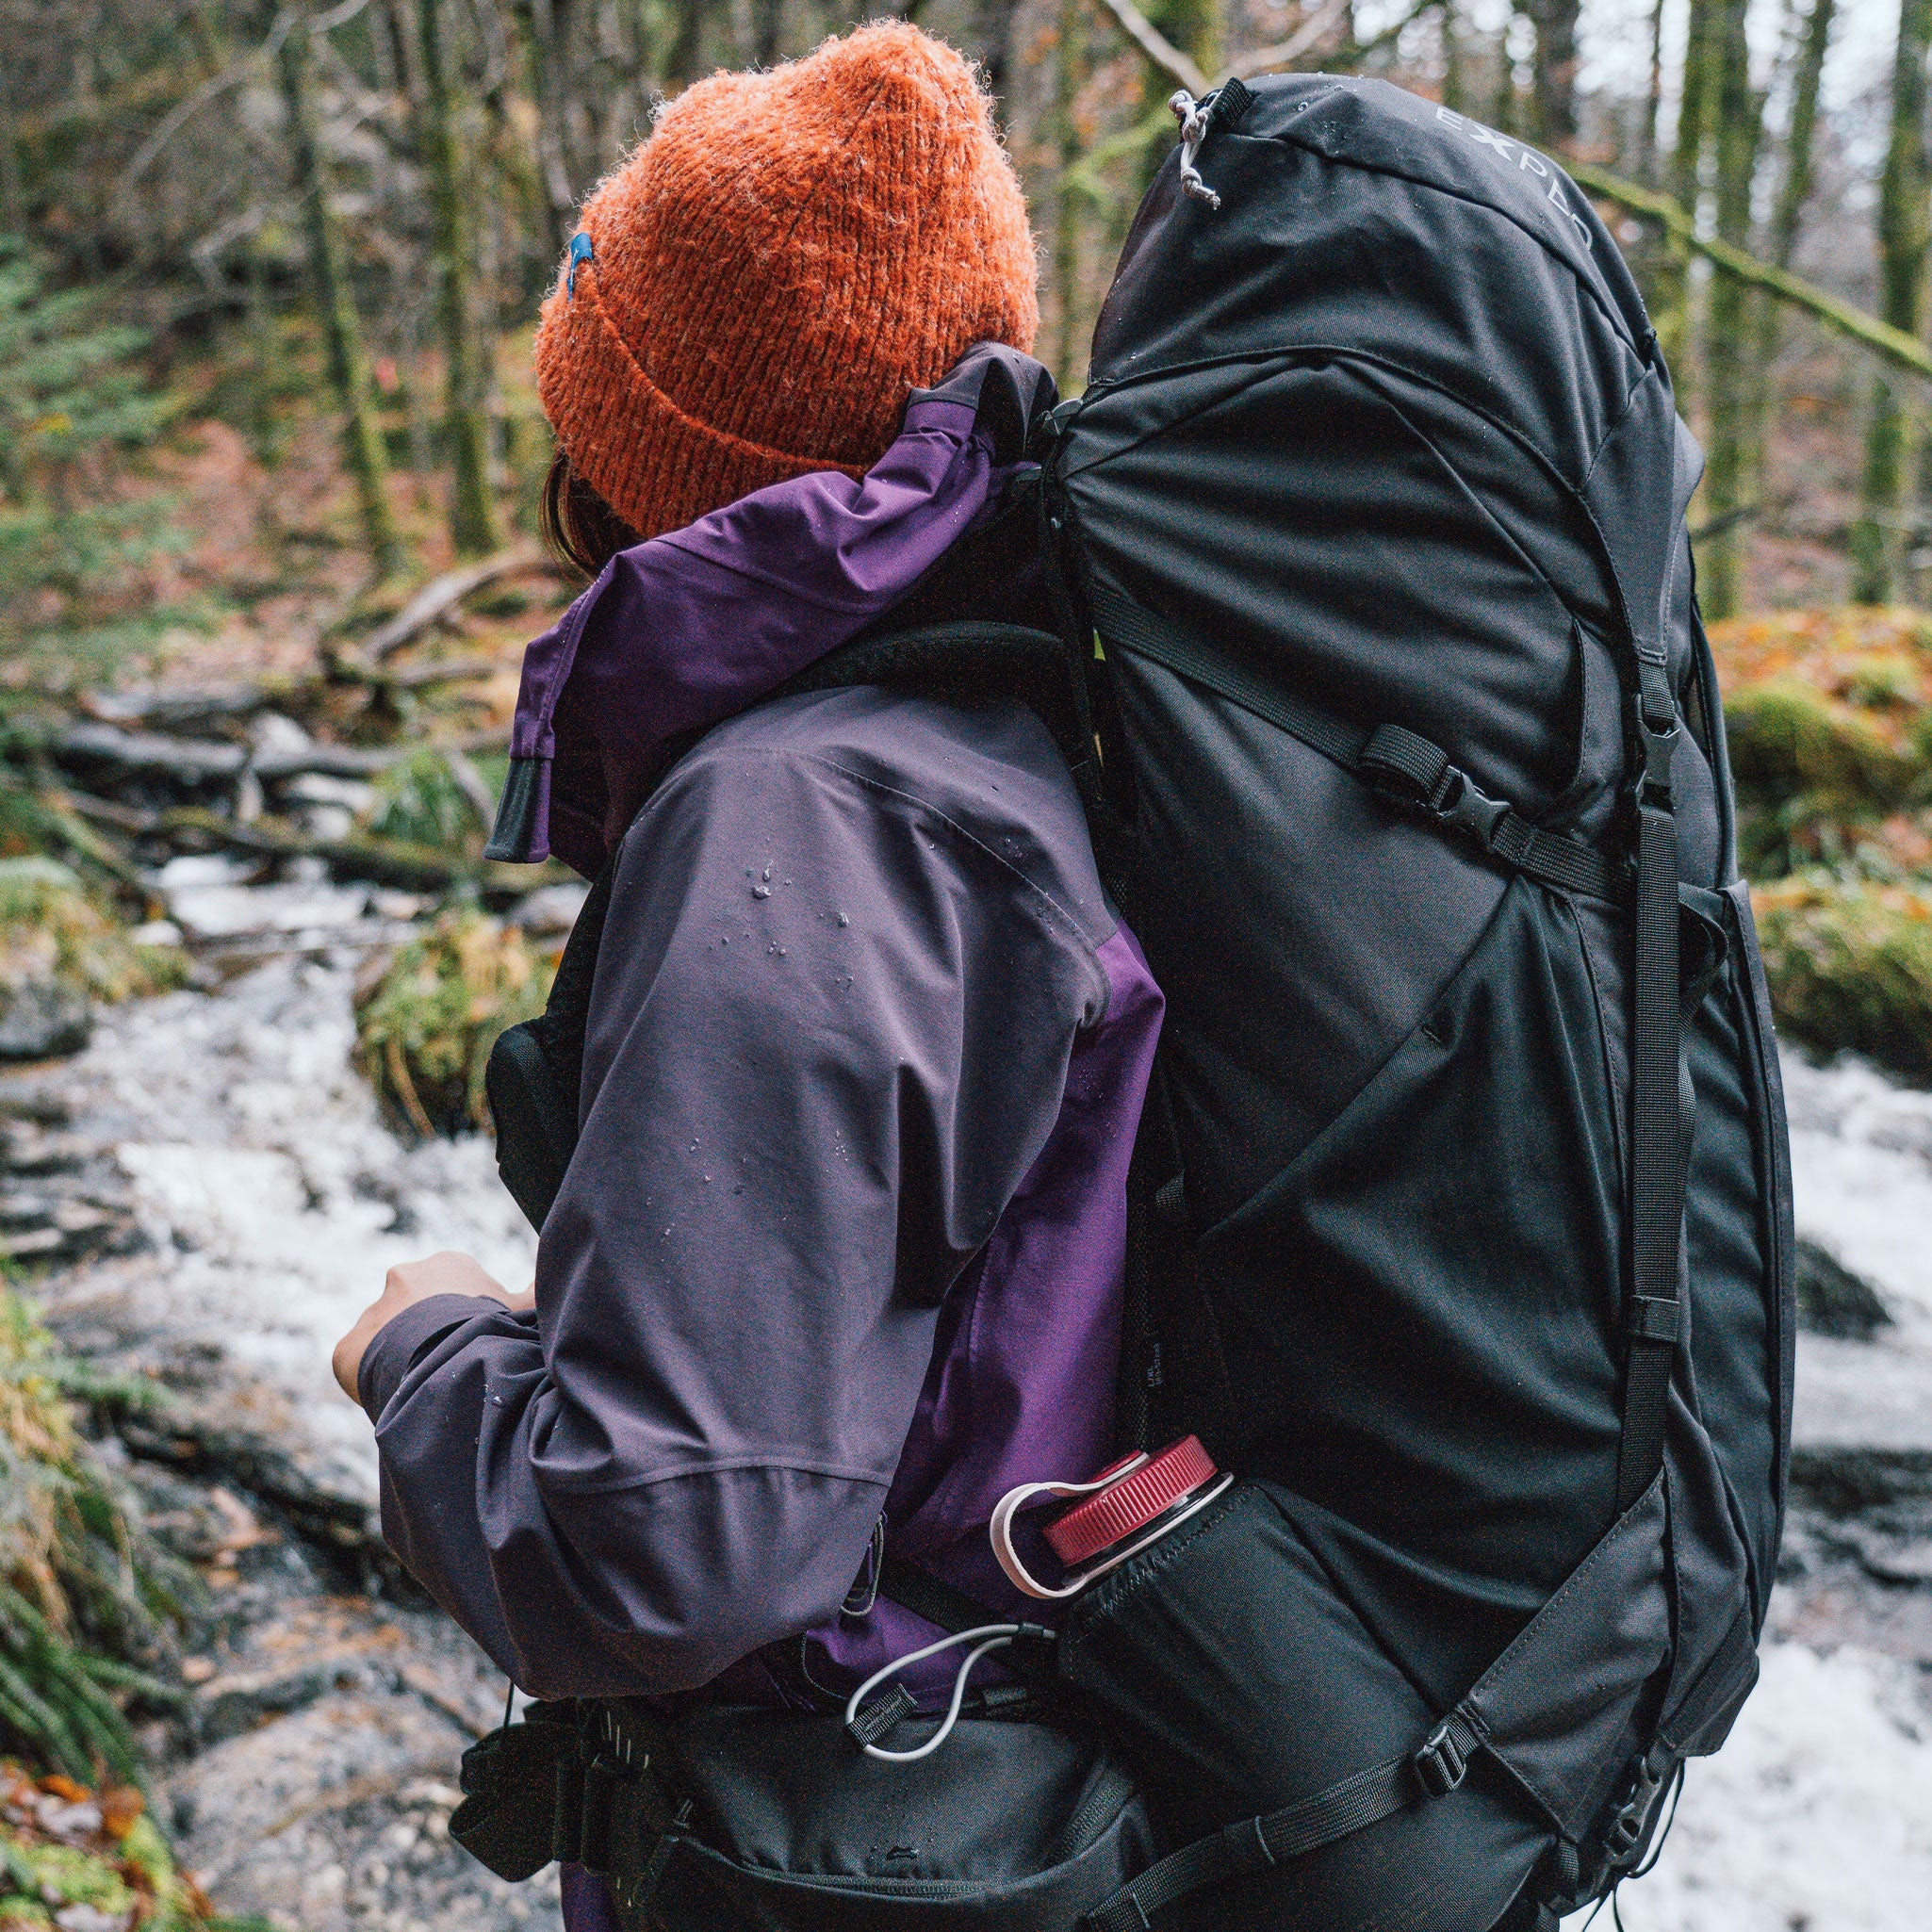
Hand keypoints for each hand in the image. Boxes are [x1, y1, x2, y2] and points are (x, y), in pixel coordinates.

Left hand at [333, 1251, 535, 1405]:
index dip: (466, 1320)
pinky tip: (397, 1394)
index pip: (454, 1292)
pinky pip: (361, 1366)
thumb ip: (534, 1291)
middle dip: (429, 1336)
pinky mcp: (348, 1347)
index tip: (474, 1342)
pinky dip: (375, 1381)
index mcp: (448, 1265)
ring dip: (401, 1358)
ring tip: (425, 1384)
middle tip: (449, 1365)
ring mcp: (373, 1311)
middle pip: (416, 1311)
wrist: (448, 1356)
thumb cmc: (492, 1327)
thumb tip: (550, 1274)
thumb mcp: (525, 1308)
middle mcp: (404, 1277)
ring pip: (387, 1339)